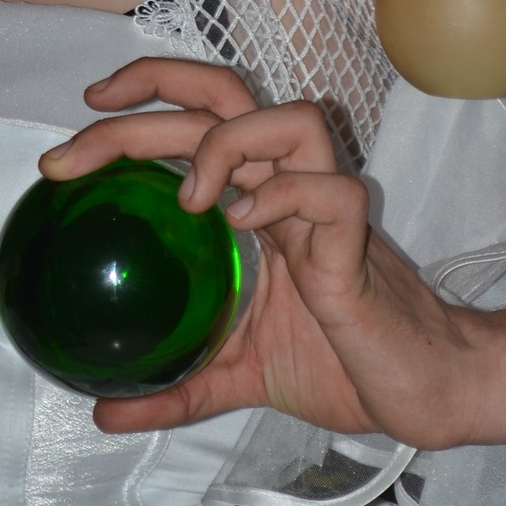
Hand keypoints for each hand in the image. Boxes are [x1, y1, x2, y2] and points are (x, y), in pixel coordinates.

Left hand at [44, 59, 479, 447]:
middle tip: (85, 124)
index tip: (88, 107)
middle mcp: (290, 188)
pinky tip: (243, 226)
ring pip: (291, 119)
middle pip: (225, 98)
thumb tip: (100, 414)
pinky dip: (281, 197)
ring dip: (224, 140)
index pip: (203, 112)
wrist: (420, 392)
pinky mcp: (359, 245)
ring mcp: (327, 210)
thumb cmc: (342, 365)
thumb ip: (174, 389)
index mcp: (259, 200)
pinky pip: (332, 191)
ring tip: (188, 198)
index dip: (148, 91)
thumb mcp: (237, 376)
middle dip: (149, 94)